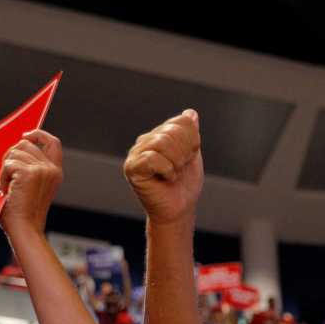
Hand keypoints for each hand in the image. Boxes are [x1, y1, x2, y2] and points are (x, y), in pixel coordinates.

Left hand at [0, 129, 62, 234]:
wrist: (25, 229)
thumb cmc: (23, 213)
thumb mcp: (33, 187)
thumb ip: (31, 168)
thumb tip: (17, 147)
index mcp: (55, 172)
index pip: (52, 142)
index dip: (38, 134)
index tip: (26, 136)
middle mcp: (51, 169)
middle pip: (24, 144)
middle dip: (11, 156)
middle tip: (7, 177)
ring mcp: (41, 170)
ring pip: (14, 152)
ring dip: (5, 169)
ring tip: (8, 187)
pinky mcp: (29, 173)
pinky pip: (7, 164)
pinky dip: (2, 177)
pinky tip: (6, 190)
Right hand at [123, 110, 203, 224]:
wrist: (179, 210)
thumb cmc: (184, 185)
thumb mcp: (192, 155)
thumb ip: (190, 134)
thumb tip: (190, 113)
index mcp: (160, 134)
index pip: (182, 122)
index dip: (192, 142)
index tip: (189, 158)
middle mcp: (146, 140)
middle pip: (173, 131)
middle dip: (184, 154)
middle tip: (180, 169)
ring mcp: (136, 153)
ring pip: (163, 143)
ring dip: (176, 163)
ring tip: (173, 174)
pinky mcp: (132, 167)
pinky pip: (153, 158)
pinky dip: (167, 170)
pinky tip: (165, 179)